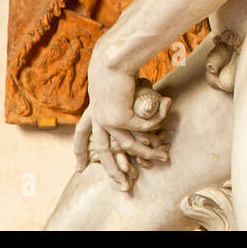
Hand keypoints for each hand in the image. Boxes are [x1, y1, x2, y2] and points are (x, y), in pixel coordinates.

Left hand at [74, 53, 171, 191]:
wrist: (113, 60)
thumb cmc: (119, 65)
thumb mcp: (118, 86)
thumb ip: (124, 99)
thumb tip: (138, 112)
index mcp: (93, 110)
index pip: (82, 134)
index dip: (81, 152)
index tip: (80, 168)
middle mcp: (98, 119)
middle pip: (104, 151)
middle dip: (113, 171)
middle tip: (124, 186)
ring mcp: (108, 121)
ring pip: (129, 145)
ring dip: (148, 153)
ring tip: (163, 157)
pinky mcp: (120, 119)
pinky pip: (144, 127)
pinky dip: (158, 120)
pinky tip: (167, 106)